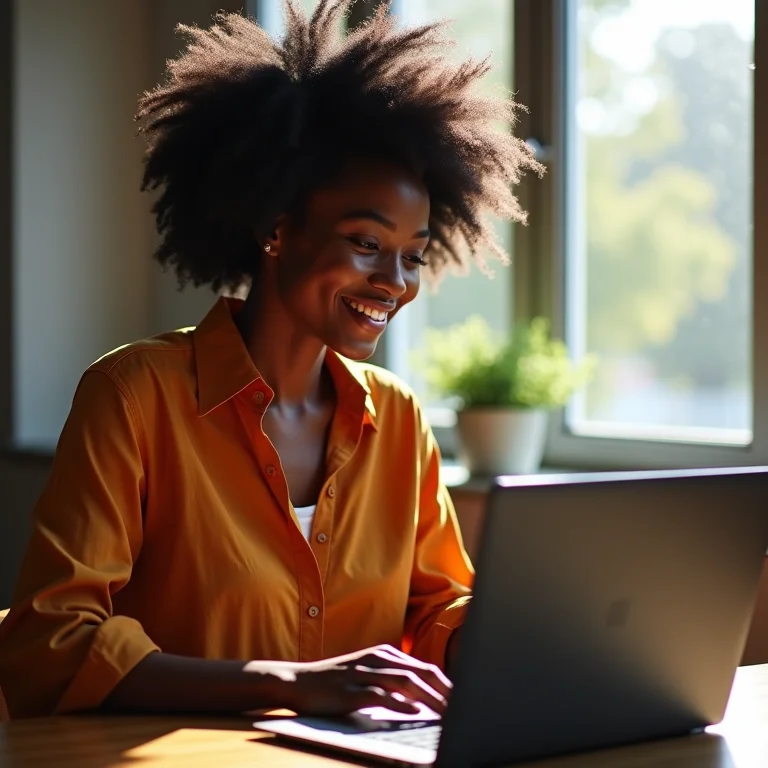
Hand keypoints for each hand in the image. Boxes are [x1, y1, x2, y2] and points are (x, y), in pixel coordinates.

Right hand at [245, 644, 450, 716]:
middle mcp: (378, 659)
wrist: (299, 681)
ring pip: (405, 682)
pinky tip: (414, 713)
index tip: (464, 700)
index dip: (446, 684)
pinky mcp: (351, 689)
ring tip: (447, 713)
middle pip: (420, 672)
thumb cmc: (336, 682)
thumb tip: (423, 698)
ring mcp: (364, 672)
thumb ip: (392, 682)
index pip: (424, 668)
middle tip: (463, 708)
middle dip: (444, 691)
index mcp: (385, 655)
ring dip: (429, 698)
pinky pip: (380, 694)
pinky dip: (400, 704)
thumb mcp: (367, 675)